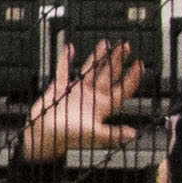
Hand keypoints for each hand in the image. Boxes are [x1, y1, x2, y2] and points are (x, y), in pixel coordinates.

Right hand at [23, 42, 143, 158]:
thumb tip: (132, 134)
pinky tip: (69, 49)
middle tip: (125, 47)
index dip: (132, 78)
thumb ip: (113, 133)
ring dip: (97, 57)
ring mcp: (76, 92)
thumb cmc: (67, 138)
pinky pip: (63, 70)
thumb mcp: (94, 135)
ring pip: (90, 70)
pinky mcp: (59, 89)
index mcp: (101, 107)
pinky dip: (65, 60)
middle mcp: (91, 97)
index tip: (140, 65)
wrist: (42, 136)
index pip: (121, 90)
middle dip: (118, 61)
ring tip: (105, 44)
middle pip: (109, 75)